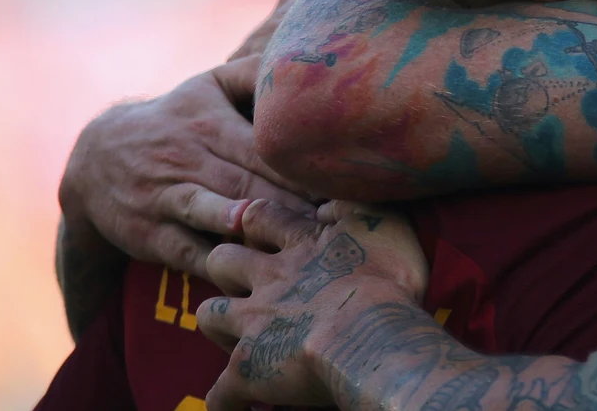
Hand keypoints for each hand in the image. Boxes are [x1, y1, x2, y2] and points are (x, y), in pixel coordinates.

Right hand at [60, 58, 315, 276]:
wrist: (95, 159)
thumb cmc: (175, 119)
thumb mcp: (207, 86)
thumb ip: (253, 74)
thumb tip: (304, 60)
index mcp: (210, 125)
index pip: (263, 145)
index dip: (301, 164)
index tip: (343, 180)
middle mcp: (188, 160)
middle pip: (249, 182)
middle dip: (293, 202)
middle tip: (337, 219)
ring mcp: (167, 198)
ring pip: (215, 214)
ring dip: (254, 229)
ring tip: (298, 242)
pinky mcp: (150, 235)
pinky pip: (187, 253)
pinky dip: (217, 265)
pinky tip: (252, 274)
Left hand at [200, 199, 427, 409]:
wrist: (372, 336)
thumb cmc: (388, 281)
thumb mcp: (385, 222)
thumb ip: (352, 205)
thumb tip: (324, 205)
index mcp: (300, 244)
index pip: (261, 217)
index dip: (259, 221)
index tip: (266, 229)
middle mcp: (268, 278)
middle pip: (222, 261)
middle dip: (228, 268)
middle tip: (250, 283)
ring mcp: (252, 324)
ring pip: (208, 315)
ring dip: (218, 323)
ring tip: (237, 336)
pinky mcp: (248, 368)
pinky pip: (222, 393)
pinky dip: (226, 402)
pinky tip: (236, 408)